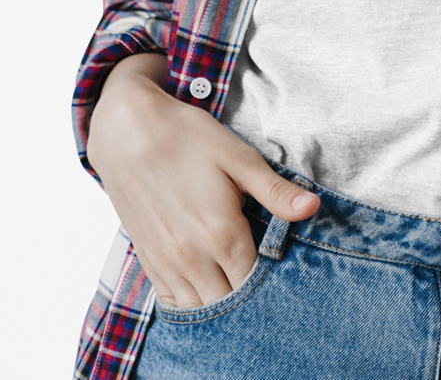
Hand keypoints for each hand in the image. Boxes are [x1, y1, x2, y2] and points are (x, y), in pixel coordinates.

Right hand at [86, 53, 319, 306]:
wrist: (128, 132)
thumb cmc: (187, 138)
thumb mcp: (238, 157)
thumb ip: (275, 191)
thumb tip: (313, 208)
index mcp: (221, 234)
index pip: (255, 285)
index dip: (273, 286)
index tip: (287, 279)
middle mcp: (192, 258)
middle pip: (228, 304)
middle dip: (249, 302)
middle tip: (267, 288)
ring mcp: (166, 262)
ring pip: (199, 309)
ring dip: (220, 306)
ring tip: (239, 290)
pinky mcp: (148, 260)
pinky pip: (172, 301)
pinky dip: (191, 304)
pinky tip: (206, 292)